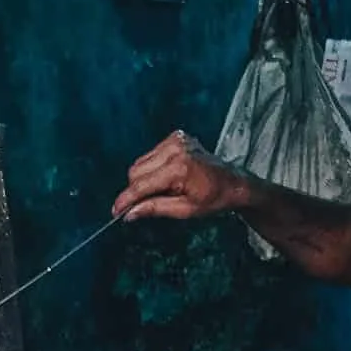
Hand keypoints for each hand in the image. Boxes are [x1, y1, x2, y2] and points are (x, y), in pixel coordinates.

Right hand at [112, 131, 246, 221]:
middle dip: (136, 190)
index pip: (142, 185)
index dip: (126, 199)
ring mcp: (177, 140)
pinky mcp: (177, 137)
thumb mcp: (185, 210)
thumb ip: (155, 208)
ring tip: (165, 189)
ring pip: (141, 163)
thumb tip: (130, 213)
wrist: (234, 183)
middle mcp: (176, 149)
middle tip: (145, 205)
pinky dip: (154, 168)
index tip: (115, 211)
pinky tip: (169, 177)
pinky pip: (152, 155)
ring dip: (145, 179)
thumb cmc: (214, 199)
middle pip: (136, 171)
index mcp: (179, 168)